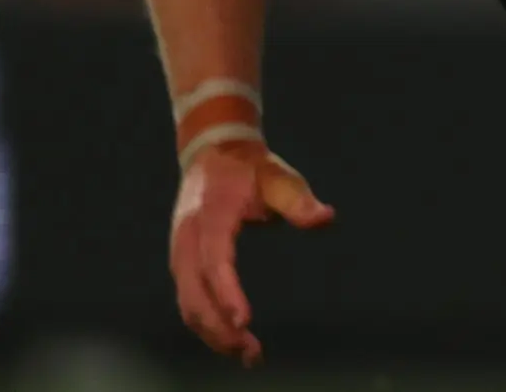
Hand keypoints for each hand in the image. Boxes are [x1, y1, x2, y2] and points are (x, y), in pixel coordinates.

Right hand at [169, 140, 334, 365]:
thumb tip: (325, 218)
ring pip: (187, 303)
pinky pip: (189, 299)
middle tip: (252, 352)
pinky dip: (206, 323)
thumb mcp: (278, 176)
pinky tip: (231, 339)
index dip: (227, 293)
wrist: (213, 152)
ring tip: (247, 354)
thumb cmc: (251, 168)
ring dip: (212, 333)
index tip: (244, 321)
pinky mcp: (182, 262)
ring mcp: (180, 252)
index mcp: (210, 217)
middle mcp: (187, 239)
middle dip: (219, 328)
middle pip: (194, 294)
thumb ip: (299, 200)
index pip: (215, 262)